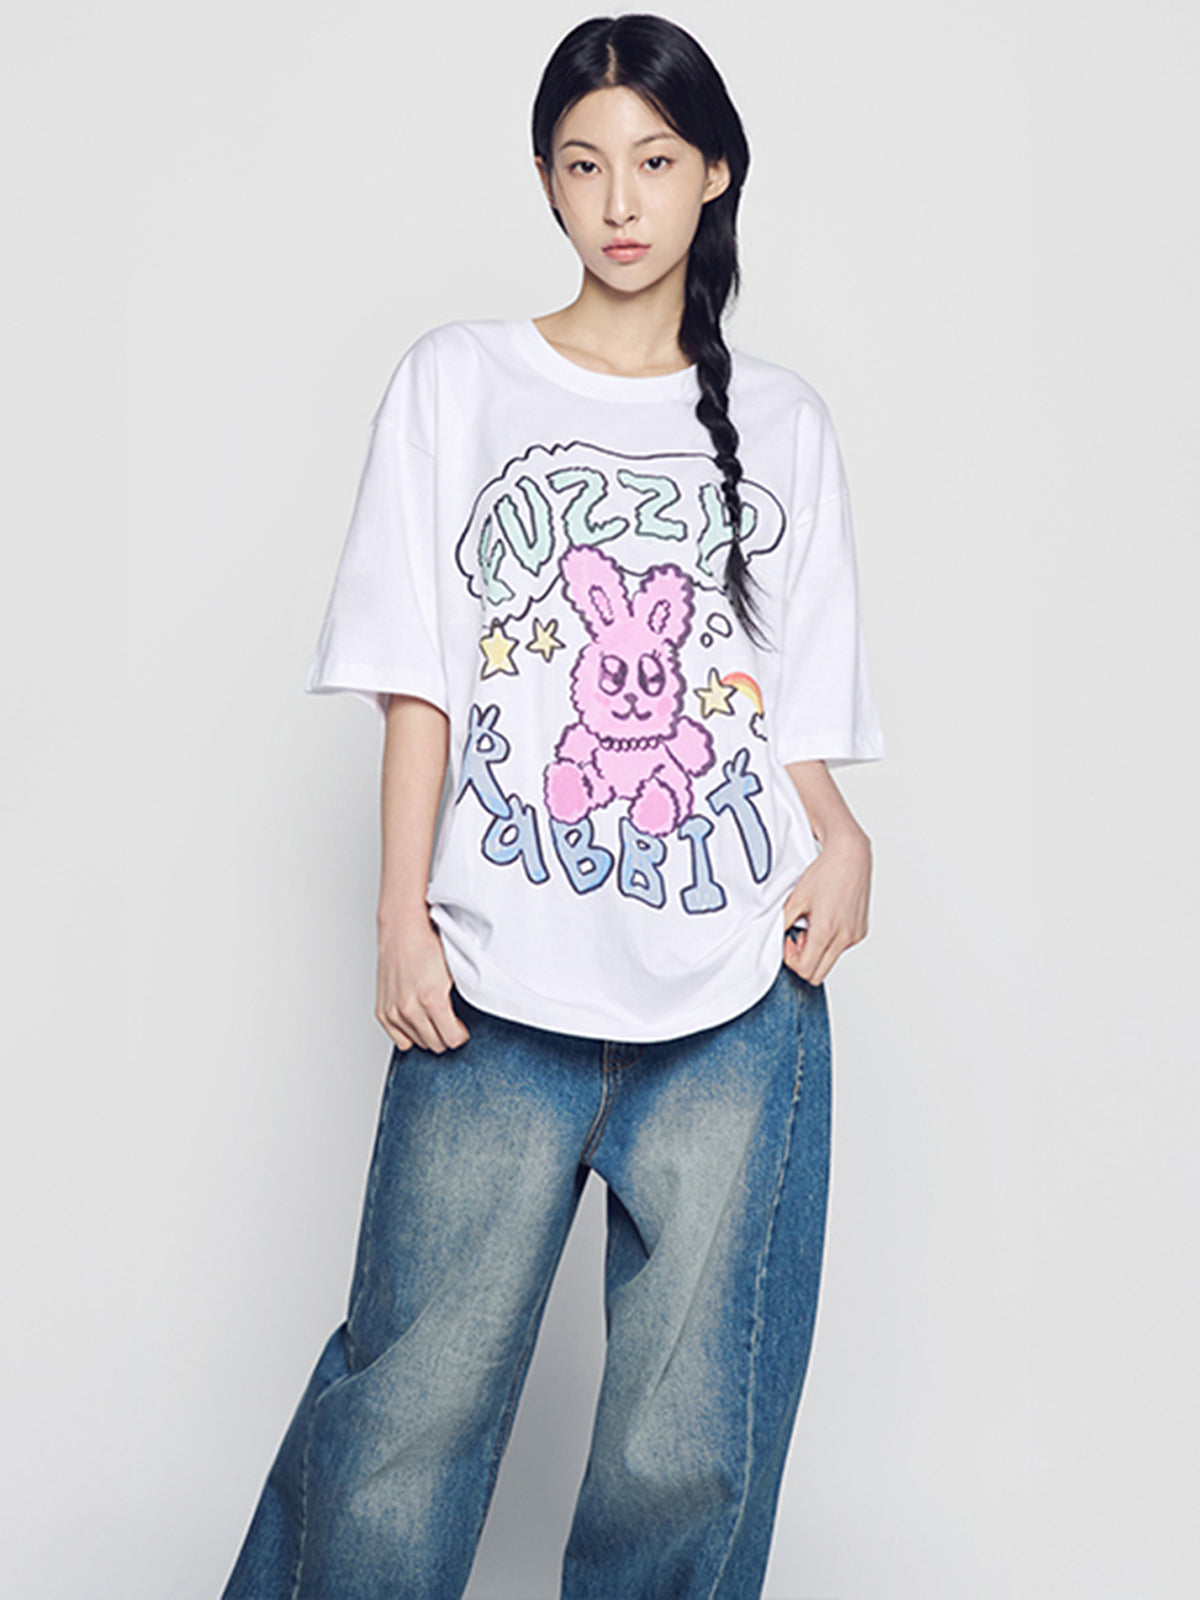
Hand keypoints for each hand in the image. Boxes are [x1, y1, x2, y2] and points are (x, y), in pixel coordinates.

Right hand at [375, 914, 469, 1053]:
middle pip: (435, 1044)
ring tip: (433, 1016)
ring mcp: (394, 1012)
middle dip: (446, 1035)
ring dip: (428, 1033)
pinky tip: (417, 1020)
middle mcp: (410, 1008)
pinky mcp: (382, 1012)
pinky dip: (409, 1033)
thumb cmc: (428, 946)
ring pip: (418, 1043)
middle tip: (449, 1022)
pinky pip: (399, 1040)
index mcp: (432, 999)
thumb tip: (466, 1020)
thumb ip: (461, 1000)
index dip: (460, 1035)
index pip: (452, 1039)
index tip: (462, 1029)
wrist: (402, 930)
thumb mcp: (454, 972)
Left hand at [781, 824, 872, 985]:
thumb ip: (783, 923)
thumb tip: (776, 938)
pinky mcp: (861, 931)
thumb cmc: (826, 872)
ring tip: (812, 924)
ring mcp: (855, 935)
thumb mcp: (796, 899)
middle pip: (818, 973)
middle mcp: (845, 937)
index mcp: (826, 931)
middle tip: (797, 937)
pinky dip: (830, 941)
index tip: (788, 941)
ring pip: (830, 960)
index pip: (806, 970)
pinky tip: (825, 920)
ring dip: (817, 950)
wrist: (851, 855)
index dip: (791, 960)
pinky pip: (841, 948)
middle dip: (803, 960)